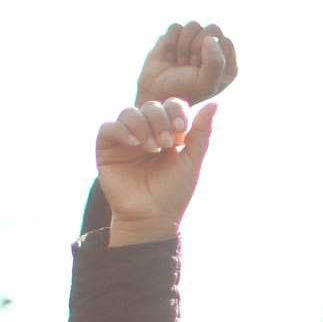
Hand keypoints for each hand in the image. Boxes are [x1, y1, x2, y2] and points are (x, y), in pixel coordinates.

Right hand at [96, 99, 217, 245]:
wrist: (152, 217)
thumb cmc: (174, 192)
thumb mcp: (192, 161)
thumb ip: (201, 133)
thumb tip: (215, 104)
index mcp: (169, 133)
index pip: (171, 106)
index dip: (176, 110)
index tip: (181, 127)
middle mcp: (147, 132)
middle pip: (151, 106)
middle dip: (160, 120)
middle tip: (166, 143)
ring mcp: (126, 139)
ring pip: (129, 112)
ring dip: (142, 125)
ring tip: (151, 147)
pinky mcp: (107, 148)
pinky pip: (109, 127)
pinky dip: (122, 130)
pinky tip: (134, 143)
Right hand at [135, 22, 235, 106]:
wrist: (156, 91)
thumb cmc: (184, 90)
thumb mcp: (205, 83)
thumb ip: (216, 62)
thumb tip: (211, 37)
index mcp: (227, 62)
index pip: (225, 41)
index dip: (211, 52)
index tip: (200, 68)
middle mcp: (213, 49)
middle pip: (212, 29)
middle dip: (197, 46)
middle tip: (190, 64)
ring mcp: (194, 41)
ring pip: (193, 25)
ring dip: (183, 45)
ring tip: (180, 62)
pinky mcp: (176, 36)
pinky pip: (175, 27)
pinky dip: (171, 41)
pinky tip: (170, 55)